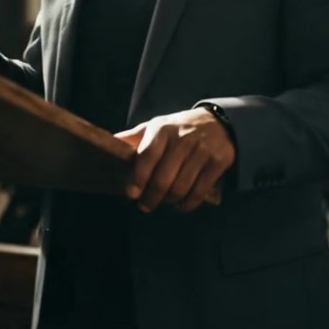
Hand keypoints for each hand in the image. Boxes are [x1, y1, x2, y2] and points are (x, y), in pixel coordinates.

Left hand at [116, 108, 234, 213]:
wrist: (218, 121)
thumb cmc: (179, 128)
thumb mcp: (157, 126)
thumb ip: (135, 137)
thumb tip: (109, 144)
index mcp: (163, 129)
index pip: (146, 157)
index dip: (137, 179)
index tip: (131, 195)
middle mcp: (183, 139)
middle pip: (163, 179)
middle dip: (151, 198)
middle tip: (145, 206)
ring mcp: (202, 151)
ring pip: (181, 188)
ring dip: (169, 202)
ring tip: (163, 203)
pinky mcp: (218, 162)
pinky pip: (199, 192)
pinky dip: (187, 204)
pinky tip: (181, 205)